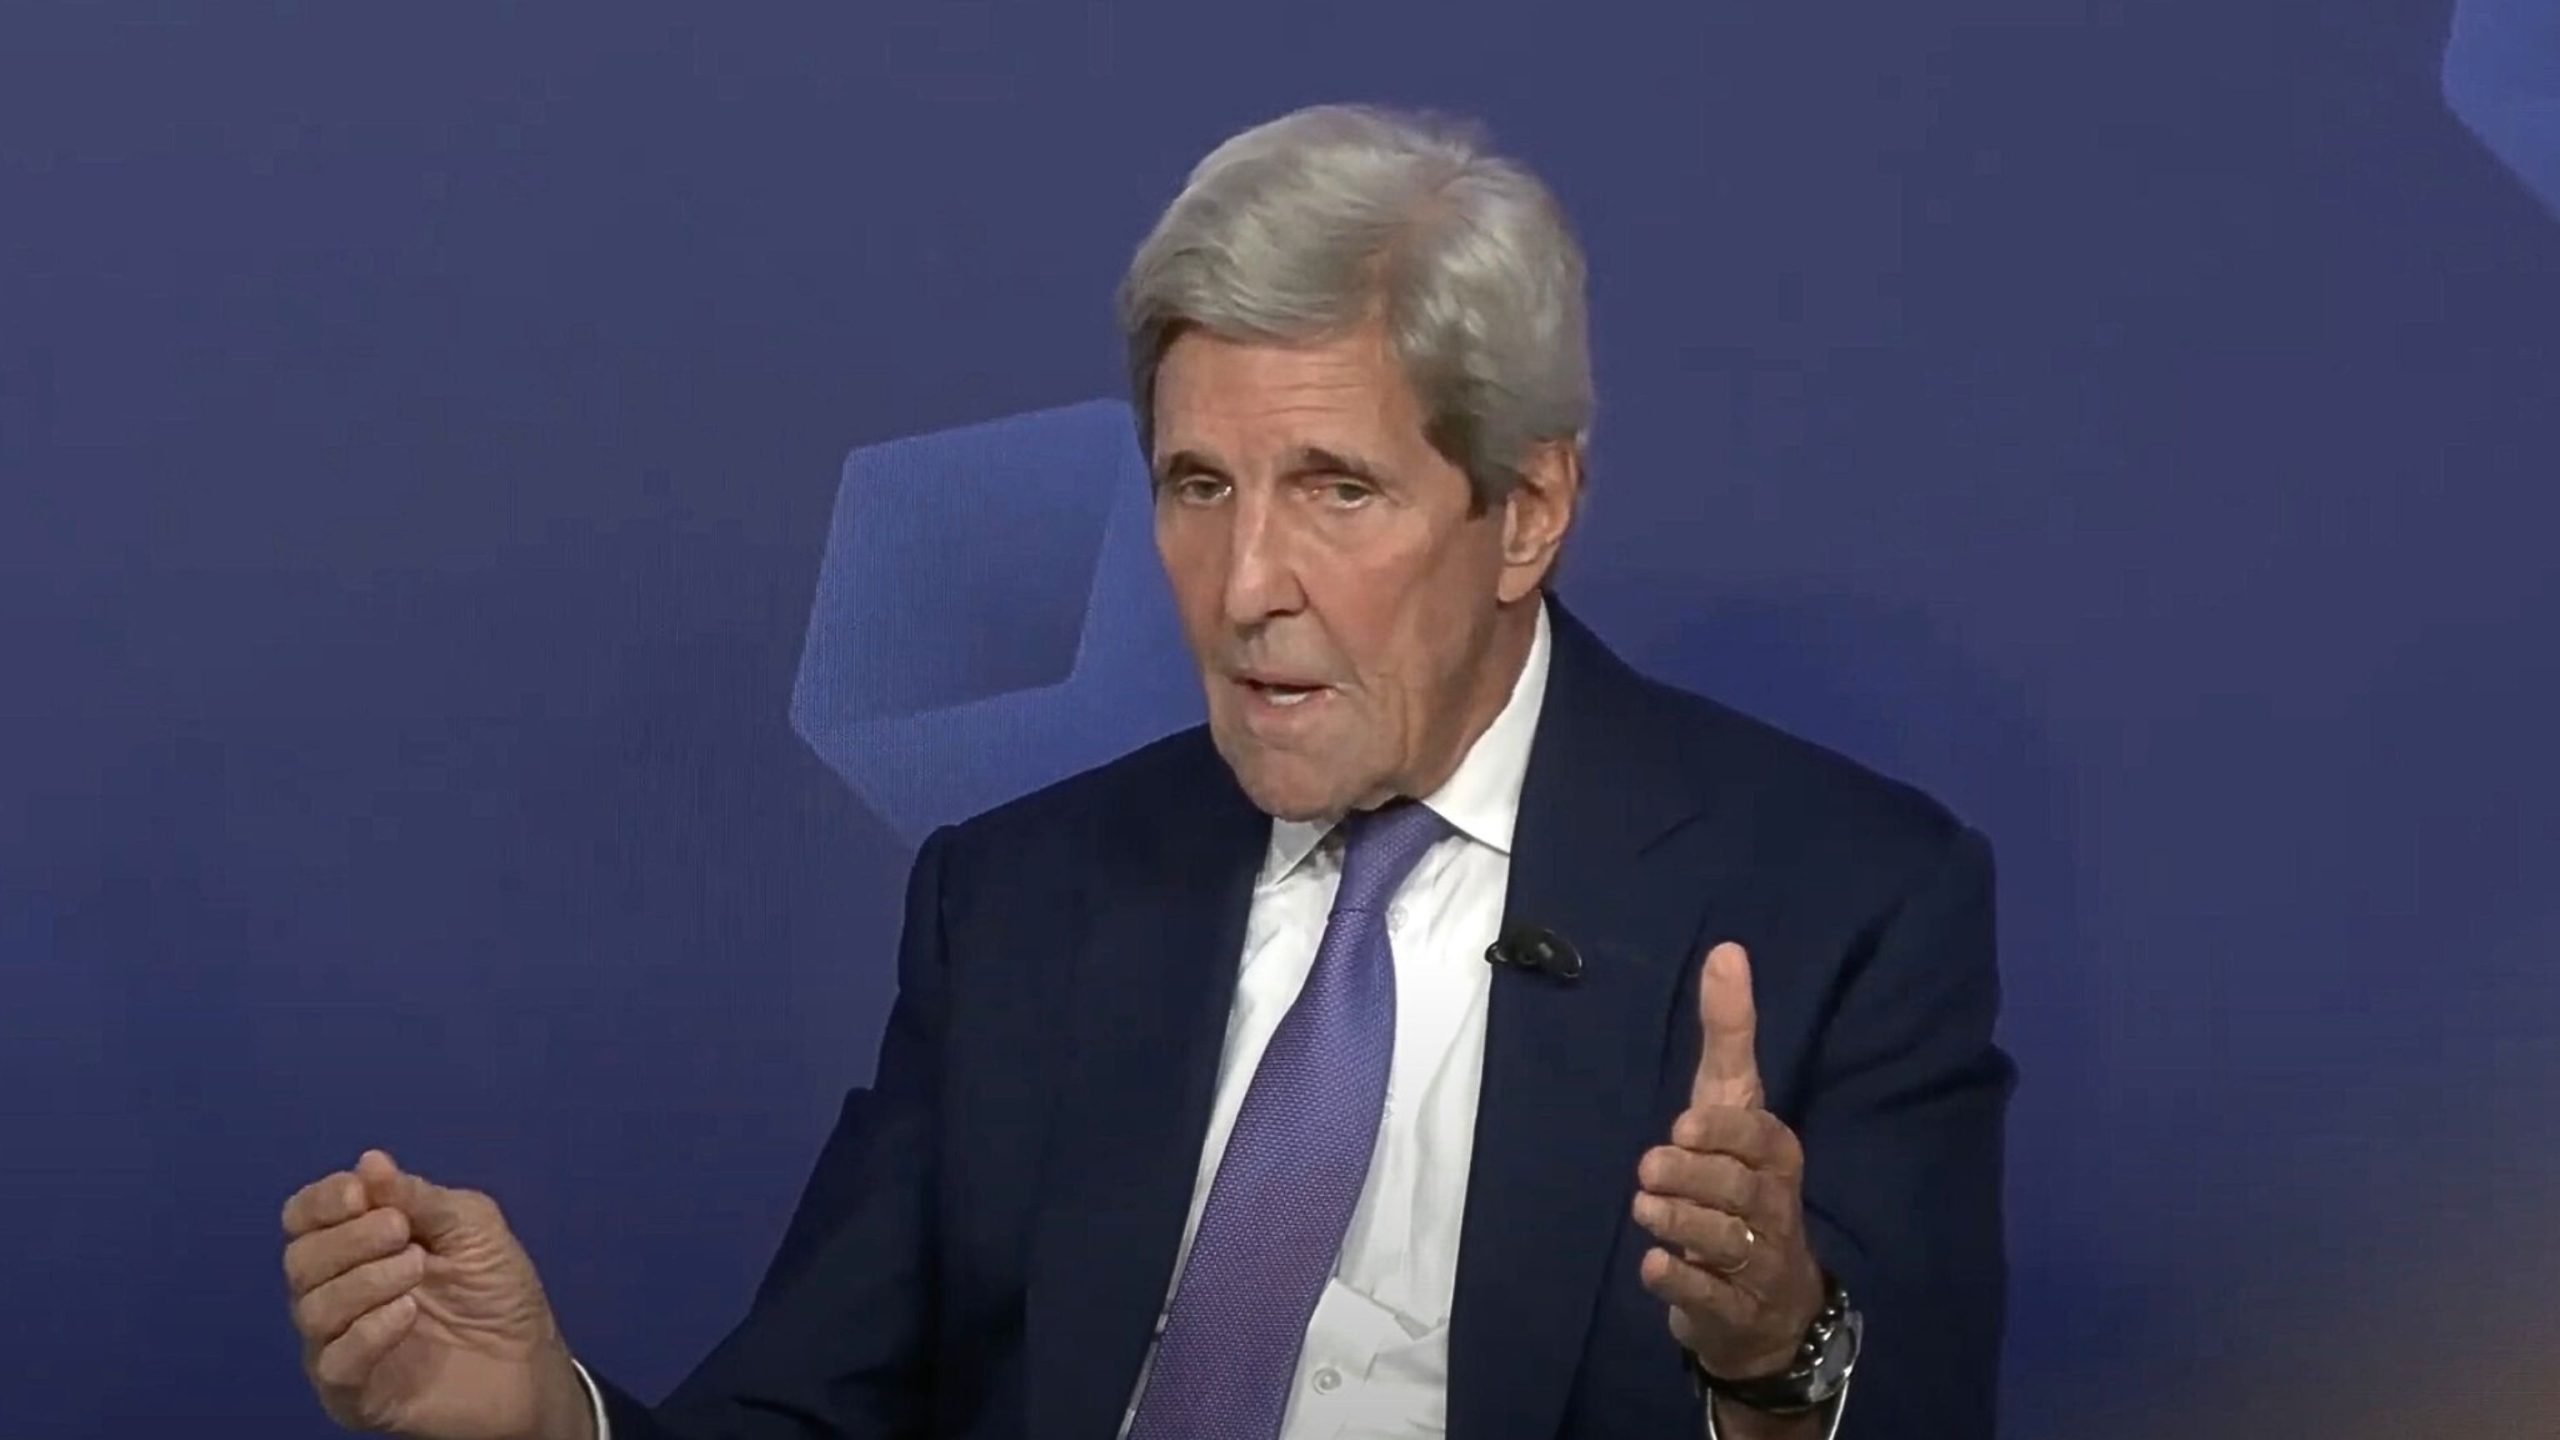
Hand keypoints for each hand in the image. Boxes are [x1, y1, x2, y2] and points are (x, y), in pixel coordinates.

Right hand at [281, 1150, 593, 1439]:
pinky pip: (334, 1363)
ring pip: (312, 1309)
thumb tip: (370, 1162)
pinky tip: (407, 1314)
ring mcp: (339, 1345)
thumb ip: (419, 1197)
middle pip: (300, 1259)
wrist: (529, 1361)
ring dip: (366, 1281)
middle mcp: (334, 1293)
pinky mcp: (354, 1394)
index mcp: (353, 1246)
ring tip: (419, 1271)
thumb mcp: (470, 1225)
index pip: (303, 1217)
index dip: (324, 1201)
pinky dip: (368, 1332)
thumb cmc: (496, 1289)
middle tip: (404, 1235)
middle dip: (350, 1239)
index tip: (362, 1194)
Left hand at [1633, 943, 1824, 1384]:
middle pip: (1738, 1189)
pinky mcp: (1730, 1307)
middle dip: (1694, 1177)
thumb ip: (1729, 1034)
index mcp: (1774, 1155)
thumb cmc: (1737, 1179)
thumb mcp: (1732, 1104)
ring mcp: (1756, 1263)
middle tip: (1650, 1169)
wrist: (1765, 1299)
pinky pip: (1707, 1294)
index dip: (1724, 1133)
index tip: (1683, 1125)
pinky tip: (1652, 1265)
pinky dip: (1679, 1281)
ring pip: (1724, 1241)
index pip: (1760, 1137)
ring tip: (1646, 1209)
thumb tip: (1727, 950)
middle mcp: (1772, 1206)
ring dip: (1681, 1223)